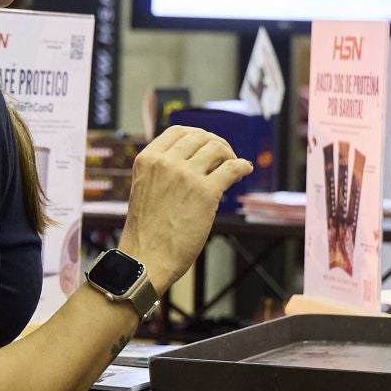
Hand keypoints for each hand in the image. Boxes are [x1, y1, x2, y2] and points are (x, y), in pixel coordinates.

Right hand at [119, 126, 254, 290]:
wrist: (146, 258)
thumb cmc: (146, 231)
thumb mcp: (145, 188)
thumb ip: (162, 171)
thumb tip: (195, 160)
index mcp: (147, 159)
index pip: (178, 131)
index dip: (197, 136)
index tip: (206, 146)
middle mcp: (166, 162)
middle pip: (201, 137)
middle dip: (216, 145)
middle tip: (224, 159)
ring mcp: (186, 176)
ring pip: (217, 149)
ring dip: (229, 155)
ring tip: (232, 169)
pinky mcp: (206, 192)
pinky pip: (232, 168)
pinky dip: (242, 166)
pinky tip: (245, 170)